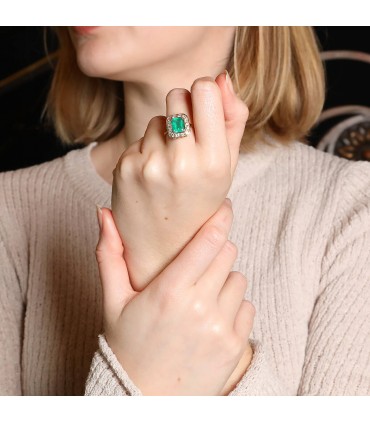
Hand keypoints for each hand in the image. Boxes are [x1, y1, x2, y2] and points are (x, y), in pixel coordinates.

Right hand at [95, 199, 254, 395]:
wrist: (146, 400)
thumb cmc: (127, 346)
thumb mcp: (113, 301)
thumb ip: (110, 254)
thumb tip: (104, 213)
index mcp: (170, 292)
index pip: (208, 241)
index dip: (220, 218)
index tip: (224, 206)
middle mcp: (200, 308)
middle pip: (227, 253)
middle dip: (216, 249)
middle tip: (199, 260)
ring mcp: (221, 328)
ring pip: (239, 278)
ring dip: (225, 278)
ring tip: (202, 293)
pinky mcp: (235, 346)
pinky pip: (247, 306)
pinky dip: (234, 305)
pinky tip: (212, 315)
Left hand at [111, 70, 248, 290]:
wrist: (163, 248)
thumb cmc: (200, 204)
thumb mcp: (227, 168)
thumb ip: (233, 121)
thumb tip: (221, 78)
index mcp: (214, 162)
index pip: (204, 89)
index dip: (204, 94)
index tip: (204, 110)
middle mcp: (181, 162)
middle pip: (177, 94)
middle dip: (183, 109)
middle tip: (187, 140)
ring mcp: (149, 165)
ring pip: (156, 117)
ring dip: (164, 133)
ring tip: (170, 165)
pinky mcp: (125, 168)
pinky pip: (139, 138)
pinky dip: (147, 150)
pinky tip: (153, 174)